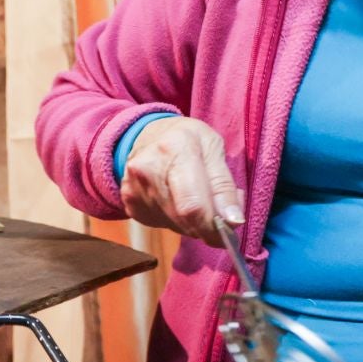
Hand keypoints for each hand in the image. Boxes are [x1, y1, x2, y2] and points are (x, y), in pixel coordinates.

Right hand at [120, 116, 243, 244]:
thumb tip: (233, 221)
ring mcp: (133, 189)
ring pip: (174, 225)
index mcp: (175, 149)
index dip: (213, 225)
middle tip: (219, 213)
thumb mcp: (215, 146)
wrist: (148, 133)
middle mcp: (148, 170)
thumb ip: (225, 184)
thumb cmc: (188, 138)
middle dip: (207, 224)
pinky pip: (162, 224)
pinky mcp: (129, 203)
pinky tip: (179, 199)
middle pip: (183, 218)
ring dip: (194, 222)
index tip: (230, 228)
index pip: (193, 204)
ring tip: (197, 197)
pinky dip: (178, 220)